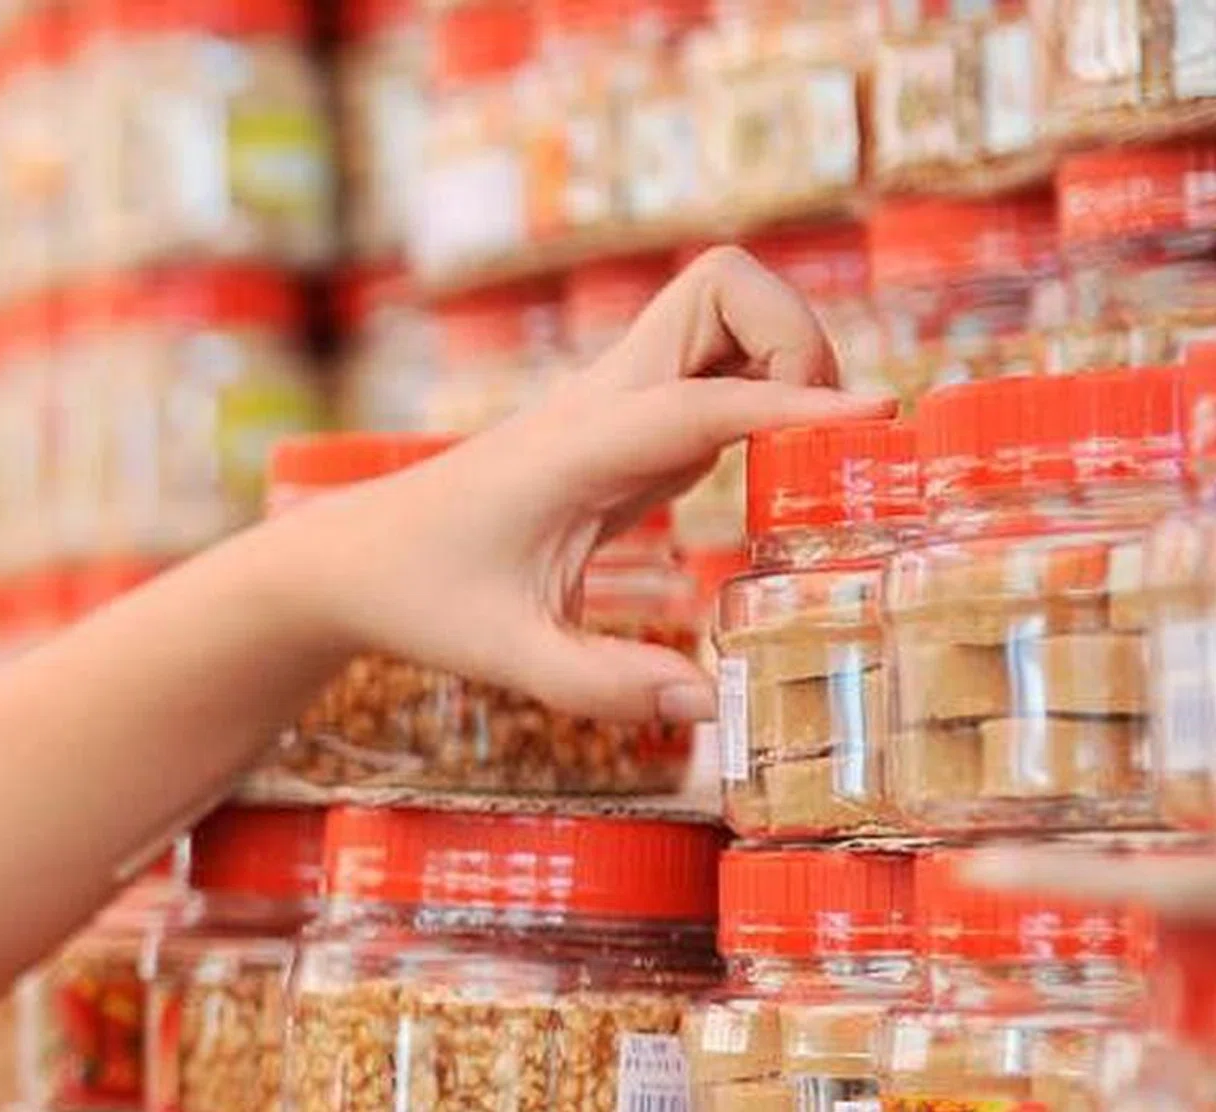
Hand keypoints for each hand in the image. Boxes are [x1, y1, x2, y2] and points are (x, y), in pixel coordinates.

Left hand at [279, 247, 893, 722]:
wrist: (354, 557)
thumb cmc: (424, 599)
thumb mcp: (509, 658)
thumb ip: (604, 686)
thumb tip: (710, 705)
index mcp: (575, 450)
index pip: (698, 399)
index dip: (792, 404)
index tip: (878, 417)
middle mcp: (600, 404)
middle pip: (719, 287)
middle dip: (795, 336)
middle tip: (818, 438)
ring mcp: (612, 402)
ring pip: (720, 309)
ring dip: (783, 354)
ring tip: (795, 456)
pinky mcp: (622, 421)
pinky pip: (711, 366)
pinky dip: (759, 391)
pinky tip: (754, 470)